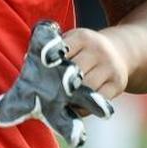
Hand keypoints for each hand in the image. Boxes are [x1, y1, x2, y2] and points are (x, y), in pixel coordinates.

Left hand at [0, 20, 113, 147]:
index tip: (43, 64)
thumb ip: (51, 50)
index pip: (65, 47)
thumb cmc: (83, 50)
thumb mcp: (71, 41)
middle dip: (60, 84)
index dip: (53, 56)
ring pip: (88, 88)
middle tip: (46, 94)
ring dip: (71, 99)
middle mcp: (98, 50)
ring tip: (56, 106)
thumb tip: (25, 63)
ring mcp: (110, 67)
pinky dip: (84, 108)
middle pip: (76, 70)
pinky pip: (99, 101)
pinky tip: (73, 111)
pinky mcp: (117, 84)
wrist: (121, 51)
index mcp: (82, 36)